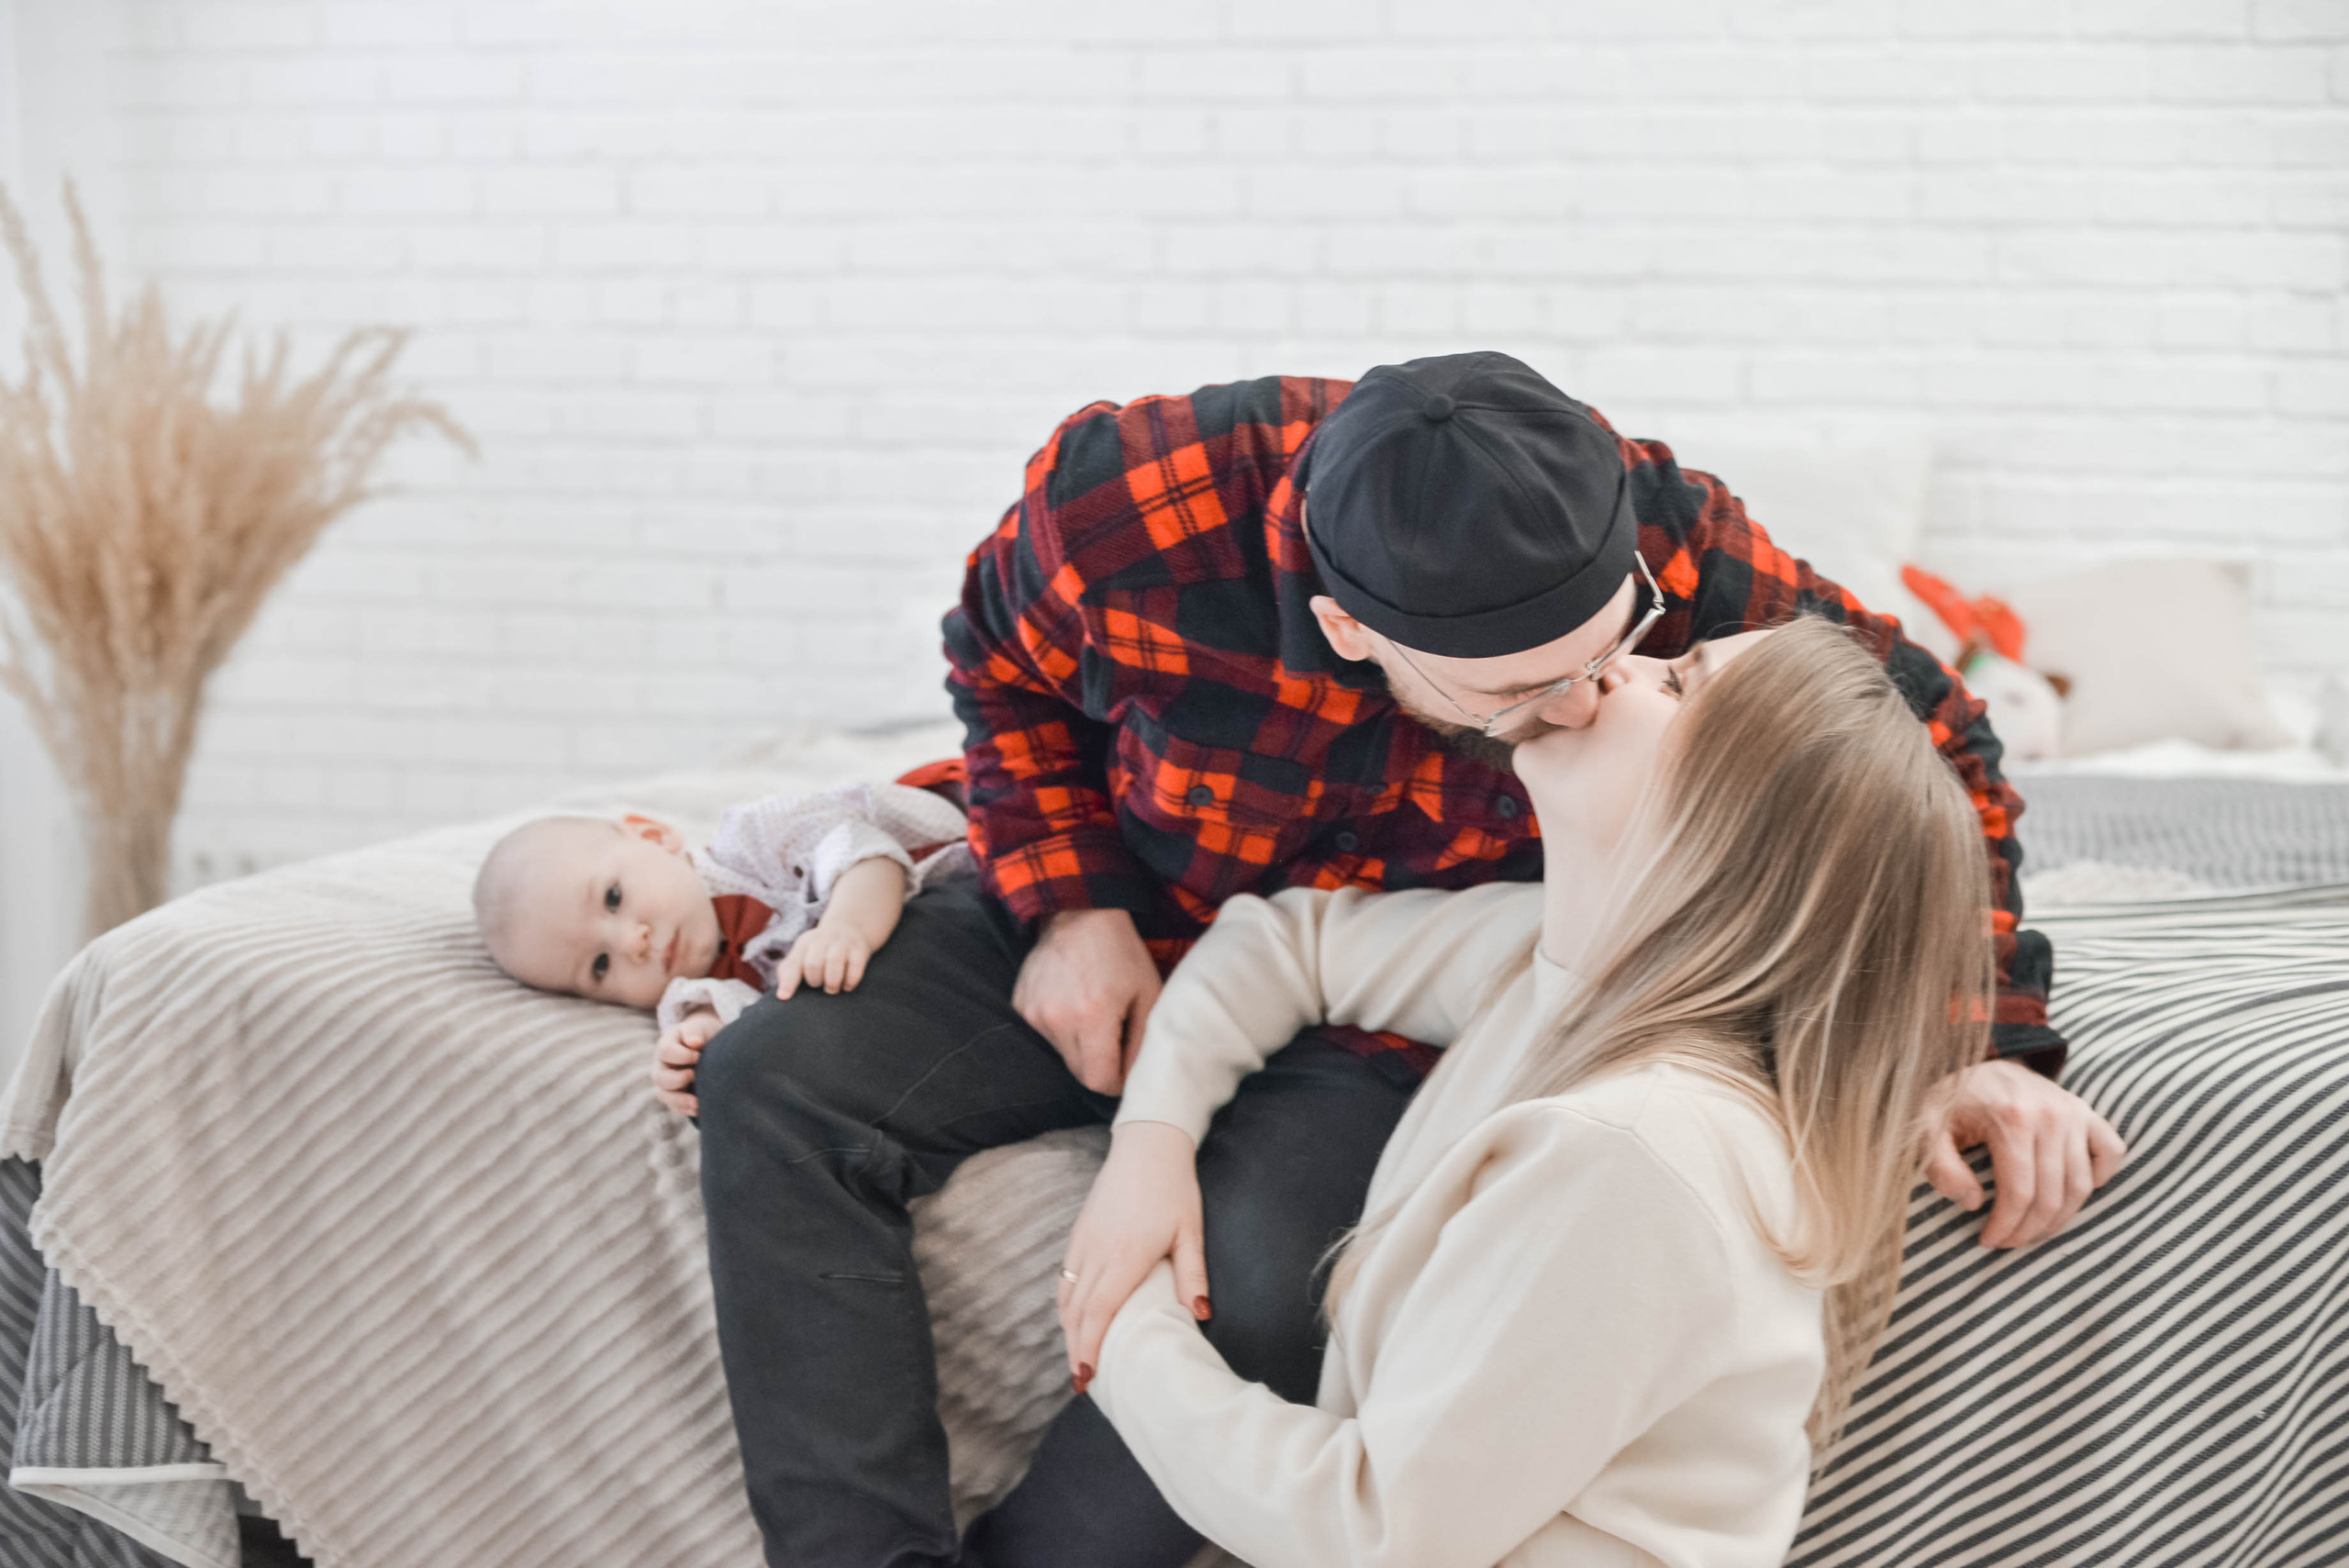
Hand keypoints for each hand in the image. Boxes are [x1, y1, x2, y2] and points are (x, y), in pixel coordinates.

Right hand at [650, 1007, 721, 1117]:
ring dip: (680, 1101)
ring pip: (664, 1095)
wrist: (706, 1042)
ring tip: (697, 1103)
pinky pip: (675, 1107)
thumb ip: (693, 1032)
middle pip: (659, 1078)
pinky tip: (699, 1110)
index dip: (682, 1055)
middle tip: (695, 1075)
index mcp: (666, 1045)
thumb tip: (694, 1042)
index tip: (699, 1055)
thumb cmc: (701, 1033)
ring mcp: (667, 1082)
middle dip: (677, 1080)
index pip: (666, 1051)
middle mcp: (662, 1066)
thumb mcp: (699, 1027)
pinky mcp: (675, 1095)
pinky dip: (685, 1109)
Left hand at [776, 923, 873, 997]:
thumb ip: (789, 972)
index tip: (784, 997)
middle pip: (813, 963)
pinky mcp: (860, 950)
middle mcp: (822, 940)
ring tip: (831, 989)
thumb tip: (782, 995)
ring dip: (832, 982)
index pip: (793, 963)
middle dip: (815, 981)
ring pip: (834, 962)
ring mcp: (843, 943)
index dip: (788, 981)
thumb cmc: (819, 951)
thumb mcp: (802, 954)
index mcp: (804, 944)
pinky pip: (855, 968)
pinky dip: (850, 982)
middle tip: (818, 985)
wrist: (850, 928)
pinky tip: (846, 986)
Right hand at [1013, 908, 1161, 1094]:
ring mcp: (1034, 1012)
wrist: (1079, 912)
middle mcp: (1057, 1018)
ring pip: (1062, 1054)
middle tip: (1113, 1036)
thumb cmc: (1121, 953)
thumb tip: (1134, 1079)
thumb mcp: (1148, 993)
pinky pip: (1045, 1035)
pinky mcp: (1021, 1005)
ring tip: (1092, 1012)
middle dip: (1099, 1065)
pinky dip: (1061, 1028)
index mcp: (1093, 1016)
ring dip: (1079, 1046)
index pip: (1098, 1081)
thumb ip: (1143, 1042)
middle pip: (1078, 1073)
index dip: (1116, 1081)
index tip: (1125, 1065)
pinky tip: (1071, 1001)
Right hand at [1058, 1120, 1209, 1393]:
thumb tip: (1201, 1314)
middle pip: (1075, 1311)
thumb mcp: (1190, 1230)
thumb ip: (1192, 1274)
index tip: (1086, 1375)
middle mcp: (1096, 1251)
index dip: (1089, 1347)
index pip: (1098, 1312)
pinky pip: (1065, 1277)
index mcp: (1125, 1255)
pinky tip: (1075, 1317)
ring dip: (1068, 1329)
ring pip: (1065, 1295)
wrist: (1147, 1144)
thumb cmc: (1174, 1188)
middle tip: (1082, 1381)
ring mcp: (1083, 1240)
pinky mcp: (1078, 1232)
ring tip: (1078, 1356)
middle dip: (1075, 1348)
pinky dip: (1066, 1304)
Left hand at [1924, 1059, 2128, 1248]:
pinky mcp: (2087, 1112)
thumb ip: (1940, 1166)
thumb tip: (1973, 1203)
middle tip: (2007, 1242)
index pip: (2019, 1193)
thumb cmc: (1952, 1099)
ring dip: (2060, 1219)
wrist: (1981, 1060)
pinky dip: (2100, 1178)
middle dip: (2029, 1230)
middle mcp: (2050, 1115)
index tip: (1988, 1240)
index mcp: (2011, 1119)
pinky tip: (2070, 1193)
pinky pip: (2111, 1152)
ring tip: (2032, 1230)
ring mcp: (2074, 1112)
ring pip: (2082, 1186)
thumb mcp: (1927, 1126)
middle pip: (2051, 1196)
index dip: (2005, 1226)